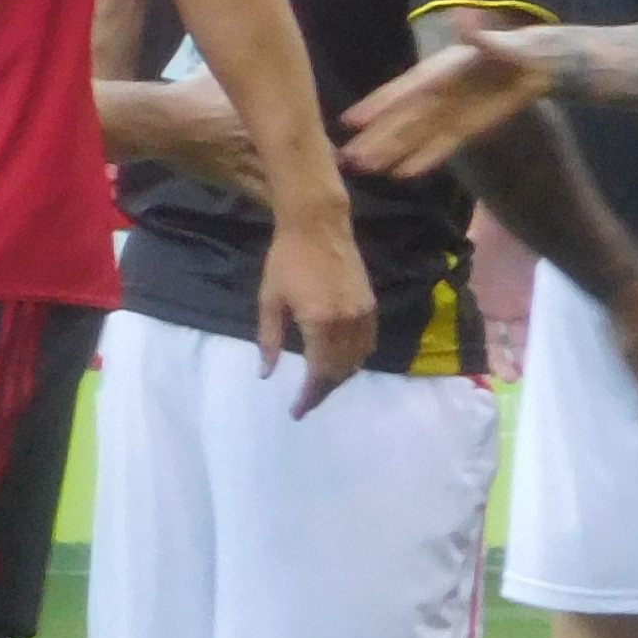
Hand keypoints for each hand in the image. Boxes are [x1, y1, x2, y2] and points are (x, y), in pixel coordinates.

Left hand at [251, 214, 378, 416]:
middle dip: (324, 391)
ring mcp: (364, 313)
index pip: (318, 372)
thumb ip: (269, 340)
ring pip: (358, 359)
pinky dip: (356, 359)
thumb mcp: (269, 300)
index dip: (309, 395)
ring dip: (340, 377)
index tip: (297, 411)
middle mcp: (348, 322)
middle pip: (341, 371)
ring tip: (320, 387)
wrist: (318, 226)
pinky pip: (369, 343)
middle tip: (307, 403)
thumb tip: (267, 373)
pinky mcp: (371, 305)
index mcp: (320, 323)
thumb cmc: (286, 261)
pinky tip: (341, 364)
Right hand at [344, 25, 553, 178]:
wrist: (534, 66)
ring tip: (363, 169)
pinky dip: (423, 160)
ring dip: (389, 153)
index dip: (376, 106)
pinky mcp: (465, 130)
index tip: (350, 121)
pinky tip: (403, 175)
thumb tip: (462, 16)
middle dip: (375, 139)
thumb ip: (478, 36)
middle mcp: (434, 96)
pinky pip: (440, 147)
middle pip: (399, 121)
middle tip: (347, 157)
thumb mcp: (497, 42)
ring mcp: (447, 115)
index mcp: (435, 73)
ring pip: (413, 137)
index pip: (401, 92)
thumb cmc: (511, 49)